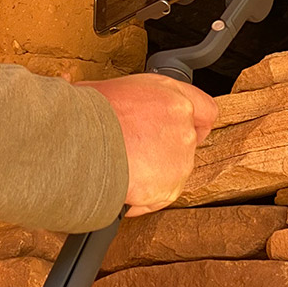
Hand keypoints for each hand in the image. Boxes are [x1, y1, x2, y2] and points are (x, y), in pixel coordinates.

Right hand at [78, 74, 218, 216]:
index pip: (206, 110)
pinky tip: (123, 189)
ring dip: (153, 174)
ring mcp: (180, 158)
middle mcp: (183, 125)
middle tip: (137, 152)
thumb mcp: (107, 87)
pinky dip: (142, 199)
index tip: (183, 130)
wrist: (82, 142)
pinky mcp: (170, 187)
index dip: (196, 122)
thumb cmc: (88, 113)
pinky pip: (159, 197)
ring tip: (124, 170)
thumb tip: (86, 88)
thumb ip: (122, 95)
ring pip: (174, 171)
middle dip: (164, 150)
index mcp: (171, 95)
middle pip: (186, 143)